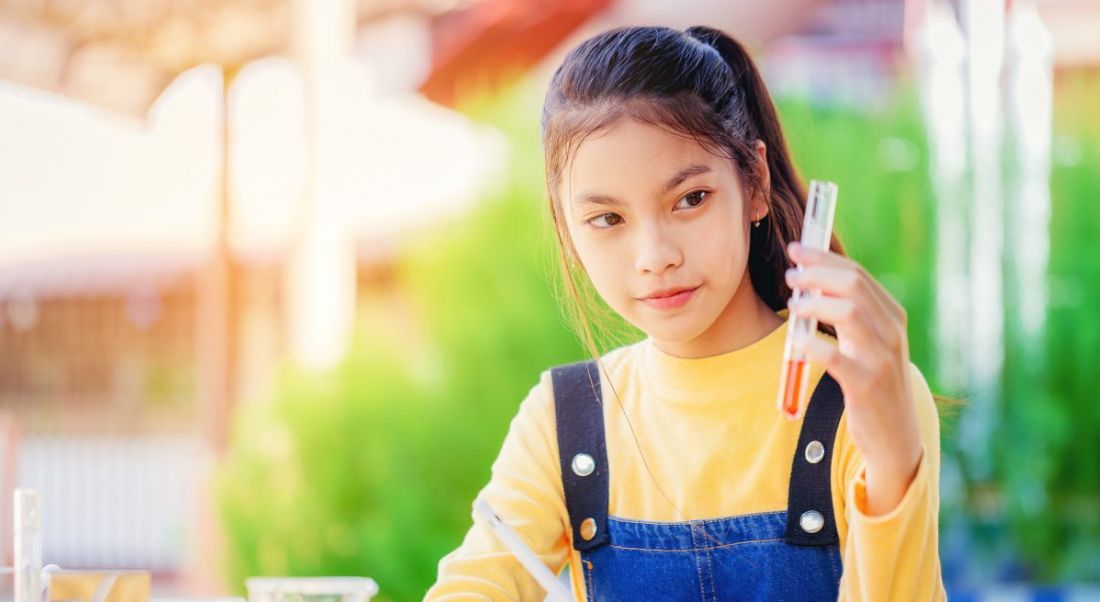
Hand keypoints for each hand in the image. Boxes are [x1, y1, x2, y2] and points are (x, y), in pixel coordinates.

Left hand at [784, 241, 922, 515]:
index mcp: (891, 316)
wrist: (895, 436)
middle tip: (790, 275)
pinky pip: (836, 358)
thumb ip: (850, 313)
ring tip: (792, 305)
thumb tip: (811, 279)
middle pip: (853, 286)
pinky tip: (795, 341)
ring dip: (814, 303)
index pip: (857, 274)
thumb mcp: (870, 343)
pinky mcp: (866, 385)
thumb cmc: (873, 382)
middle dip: (817, 274)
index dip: (824, 259)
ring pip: (849, 313)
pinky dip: (812, 345)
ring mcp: (881, 358)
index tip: (796, 249)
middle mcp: (891, 332)